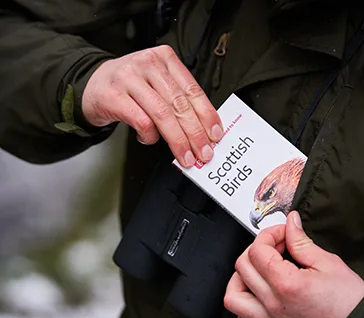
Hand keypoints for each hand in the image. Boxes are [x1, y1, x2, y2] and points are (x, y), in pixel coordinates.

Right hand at [82, 45, 222, 167]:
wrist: (91, 84)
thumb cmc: (130, 86)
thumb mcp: (157, 82)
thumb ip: (179, 98)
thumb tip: (204, 129)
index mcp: (164, 58)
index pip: (193, 90)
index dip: (207, 115)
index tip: (215, 134)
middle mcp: (147, 64)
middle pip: (179, 104)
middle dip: (195, 133)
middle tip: (204, 152)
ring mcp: (129, 78)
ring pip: (163, 114)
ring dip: (177, 140)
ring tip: (185, 155)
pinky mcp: (113, 95)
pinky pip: (141, 121)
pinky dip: (150, 135)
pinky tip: (150, 139)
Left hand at [224, 211, 363, 317]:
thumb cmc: (349, 302)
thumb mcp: (329, 263)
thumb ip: (302, 242)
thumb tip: (290, 223)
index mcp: (287, 284)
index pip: (258, 250)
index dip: (269, 235)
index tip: (283, 234)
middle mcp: (274, 305)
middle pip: (242, 267)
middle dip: (257, 249)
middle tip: (275, 248)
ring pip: (233, 298)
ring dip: (240, 279)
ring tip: (258, 272)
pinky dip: (243, 308)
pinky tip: (258, 297)